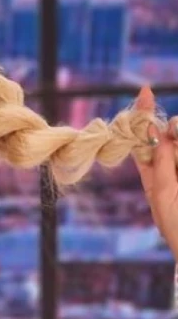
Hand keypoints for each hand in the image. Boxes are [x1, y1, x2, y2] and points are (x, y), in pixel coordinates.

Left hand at [132, 87, 177, 259]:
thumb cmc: (177, 226)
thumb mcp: (164, 193)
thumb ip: (162, 163)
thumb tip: (157, 134)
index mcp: (154, 172)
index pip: (145, 138)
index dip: (143, 115)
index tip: (145, 92)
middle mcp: (173, 165)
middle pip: (173, 131)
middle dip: (175, 128)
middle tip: (175, 133)